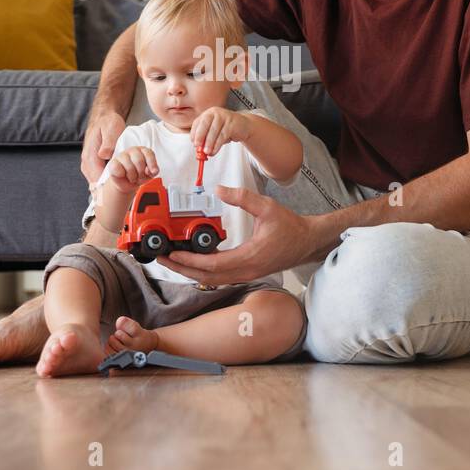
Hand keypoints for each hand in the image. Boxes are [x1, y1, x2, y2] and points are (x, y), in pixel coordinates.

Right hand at [81, 110, 125, 185]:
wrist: (104, 118)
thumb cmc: (108, 123)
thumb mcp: (111, 129)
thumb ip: (108, 143)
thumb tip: (104, 155)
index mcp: (90, 157)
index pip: (97, 180)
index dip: (109, 188)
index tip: (122, 188)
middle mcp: (87, 164)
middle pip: (97, 186)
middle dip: (110, 189)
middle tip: (126, 188)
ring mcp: (89, 166)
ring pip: (98, 183)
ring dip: (109, 186)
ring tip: (125, 183)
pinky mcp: (94, 165)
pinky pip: (99, 178)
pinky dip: (108, 181)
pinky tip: (120, 179)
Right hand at [107, 146, 158, 194]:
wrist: (127, 184)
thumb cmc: (139, 176)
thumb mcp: (150, 174)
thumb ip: (154, 171)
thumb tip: (153, 170)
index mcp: (143, 150)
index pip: (149, 154)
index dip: (152, 164)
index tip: (152, 172)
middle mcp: (133, 150)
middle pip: (139, 161)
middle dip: (141, 173)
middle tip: (139, 176)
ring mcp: (122, 155)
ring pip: (129, 167)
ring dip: (133, 177)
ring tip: (132, 177)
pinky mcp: (113, 162)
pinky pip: (119, 169)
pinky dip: (123, 175)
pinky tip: (123, 175)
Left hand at [162, 186, 317, 285]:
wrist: (306, 242)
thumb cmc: (289, 226)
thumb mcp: (267, 206)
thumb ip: (242, 197)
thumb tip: (219, 189)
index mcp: (249, 257)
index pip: (213, 264)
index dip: (190, 261)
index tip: (173, 253)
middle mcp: (246, 271)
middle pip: (206, 277)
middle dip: (182, 269)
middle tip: (163, 259)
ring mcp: (246, 274)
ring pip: (212, 280)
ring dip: (190, 272)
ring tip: (173, 260)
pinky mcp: (246, 273)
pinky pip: (220, 277)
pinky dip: (203, 271)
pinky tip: (194, 261)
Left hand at [189, 107, 252, 157]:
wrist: (244, 125)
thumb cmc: (226, 128)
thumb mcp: (214, 132)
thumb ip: (206, 138)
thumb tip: (198, 149)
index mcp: (208, 114)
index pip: (197, 123)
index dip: (194, 133)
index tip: (194, 143)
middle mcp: (215, 113)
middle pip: (204, 124)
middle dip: (200, 136)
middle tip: (198, 147)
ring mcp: (224, 116)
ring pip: (214, 131)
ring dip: (209, 143)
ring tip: (207, 152)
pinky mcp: (231, 123)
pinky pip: (223, 135)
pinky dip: (217, 145)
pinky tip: (214, 150)